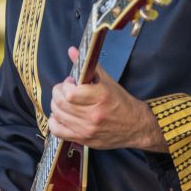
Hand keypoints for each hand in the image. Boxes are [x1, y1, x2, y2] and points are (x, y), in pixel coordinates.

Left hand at [48, 47, 168, 151]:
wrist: (135, 126)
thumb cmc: (122, 103)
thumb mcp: (107, 81)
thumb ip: (88, 66)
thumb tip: (72, 50)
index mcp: (100, 97)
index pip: (70, 93)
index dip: (65, 86)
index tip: (71, 83)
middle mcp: (93, 114)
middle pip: (61, 104)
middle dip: (58, 93)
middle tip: (64, 90)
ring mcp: (88, 129)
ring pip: (58, 116)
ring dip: (56, 105)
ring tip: (63, 102)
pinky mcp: (84, 139)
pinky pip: (58, 132)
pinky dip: (54, 122)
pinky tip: (60, 116)